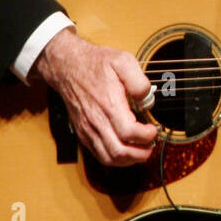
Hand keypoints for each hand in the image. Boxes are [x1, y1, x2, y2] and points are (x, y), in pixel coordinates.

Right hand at [30, 30, 156, 165]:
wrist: (67, 65)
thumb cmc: (95, 63)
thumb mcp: (122, 61)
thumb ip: (138, 80)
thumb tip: (147, 100)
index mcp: (108, 104)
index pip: (129, 132)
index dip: (146, 136)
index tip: (153, 129)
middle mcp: (96, 120)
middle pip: (119, 152)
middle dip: (140, 154)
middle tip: (150, 145)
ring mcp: (88, 129)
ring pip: (109, 158)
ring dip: (128, 160)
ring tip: (141, 150)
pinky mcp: (83, 132)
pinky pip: (99, 154)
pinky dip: (115, 158)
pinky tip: (125, 150)